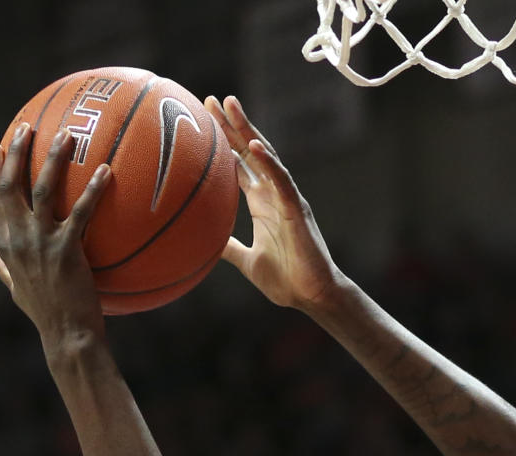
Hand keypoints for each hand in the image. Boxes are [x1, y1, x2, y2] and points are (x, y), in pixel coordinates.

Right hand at [0, 123, 108, 349]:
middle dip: (17, 152)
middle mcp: (18, 239)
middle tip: (26, 128)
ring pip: (42, 189)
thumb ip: (4, 269)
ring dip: (53, 158)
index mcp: (6, 246)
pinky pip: (81, 212)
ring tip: (66, 135)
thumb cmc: (46, 316)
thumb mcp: (17, 291)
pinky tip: (106, 171)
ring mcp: (41, 244)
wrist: (66, 336)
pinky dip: (92, 189)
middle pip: (10, 185)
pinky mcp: (67, 251)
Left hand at [204, 96, 341, 309]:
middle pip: (250, 152)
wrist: (312, 297)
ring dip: (248, 131)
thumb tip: (204, 243)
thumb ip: (228, 248)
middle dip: (231, 126)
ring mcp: (286, 199)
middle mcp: (273, 194)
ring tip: (230, 105)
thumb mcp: (247, 262)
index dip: (223, 143)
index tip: (203, 121)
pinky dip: (269, 163)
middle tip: (210, 100)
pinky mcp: (297, 210)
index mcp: (262, 203)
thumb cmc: (286, 280)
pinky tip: (254, 145)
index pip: (239, 165)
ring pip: (266, 157)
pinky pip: (282, 181)